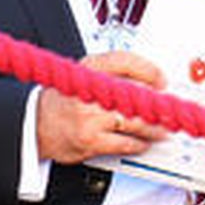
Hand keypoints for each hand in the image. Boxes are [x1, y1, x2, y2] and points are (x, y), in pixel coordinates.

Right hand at [37, 51, 167, 163]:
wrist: (35, 124)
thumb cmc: (67, 99)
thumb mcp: (87, 73)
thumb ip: (117, 72)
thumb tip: (155, 83)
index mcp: (90, 68)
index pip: (125, 61)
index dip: (149, 70)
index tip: (162, 81)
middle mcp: (90, 90)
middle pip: (137, 94)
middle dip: (158, 104)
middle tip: (169, 109)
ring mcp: (90, 117)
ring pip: (137, 121)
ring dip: (155, 127)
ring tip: (163, 128)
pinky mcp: (90, 140)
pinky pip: (126, 143)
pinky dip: (139, 143)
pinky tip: (143, 142)